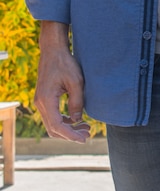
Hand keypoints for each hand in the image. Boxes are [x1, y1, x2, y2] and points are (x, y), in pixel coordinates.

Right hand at [34, 21, 90, 142]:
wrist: (53, 51)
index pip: (57, 125)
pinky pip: (52, 116)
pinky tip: (76, 120)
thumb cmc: (65, 64)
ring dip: (67, 129)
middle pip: (53, 128)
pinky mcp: (44, 99)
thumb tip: (77, 120)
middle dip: (70, 134)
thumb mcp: (76, 82)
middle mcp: (40, 103)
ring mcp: (41, 102)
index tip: (84, 139)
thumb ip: (77, 102)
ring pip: (52, 124)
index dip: (71, 135)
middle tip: (88, 134)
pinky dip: (63, 122)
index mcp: (47, 100)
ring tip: (85, 128)